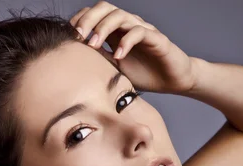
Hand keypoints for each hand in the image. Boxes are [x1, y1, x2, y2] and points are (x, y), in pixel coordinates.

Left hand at [69, 1, 197, 93]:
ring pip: (120, 16)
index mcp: (116, 31)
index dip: (80, 20)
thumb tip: (76, 59)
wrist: (174, 80)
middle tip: (78, 36)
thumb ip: (99, 60)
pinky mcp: (157, 38)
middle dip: (88, 19)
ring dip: (103, 29)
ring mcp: (143, 29)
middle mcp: (128, 25)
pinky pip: (139, 32)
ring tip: (94, 45)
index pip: (95, 14)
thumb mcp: (115, 69)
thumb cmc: (145, 74)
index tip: (68, 35)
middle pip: (105, 8)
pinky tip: (118, 56)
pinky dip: (126, 42)